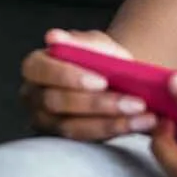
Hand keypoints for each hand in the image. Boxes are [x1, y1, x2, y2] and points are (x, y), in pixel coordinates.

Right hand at [19, 29, 157, 140]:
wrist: (114, 80)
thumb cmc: (100, 59)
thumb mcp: (97, 44)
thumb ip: (81, 42)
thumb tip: (54, 36)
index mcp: (36, 66)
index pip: (41, 70)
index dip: (69, 77)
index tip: (102, 80)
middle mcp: (33, 96)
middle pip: (57, 103)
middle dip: (98, 104)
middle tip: (135, 102)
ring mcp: (46, 121)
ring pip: (73, 127)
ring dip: (112, 122)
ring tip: (143, 115)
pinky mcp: (63, 140)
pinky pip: (87, 140)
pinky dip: (116, 130)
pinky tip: (140, 123)